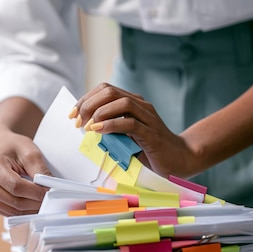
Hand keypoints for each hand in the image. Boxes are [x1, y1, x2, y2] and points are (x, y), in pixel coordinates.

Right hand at [0, 122, 50, 215]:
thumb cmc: (12, 146)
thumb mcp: (29, 151)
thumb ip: (40, 170)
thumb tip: (50, 189)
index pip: (16, 187)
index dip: (36, 192)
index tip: (51, 192)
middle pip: (16, 202)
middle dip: (36, 203)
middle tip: (51, 200)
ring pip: (14, 211)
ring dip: (32, 210)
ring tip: (44, 202)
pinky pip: (10, 213)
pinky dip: (24, 211)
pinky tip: (33, 204)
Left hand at [70, 83, 198, 177]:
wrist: (180, 160)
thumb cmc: (149, 150)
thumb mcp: (124, 137)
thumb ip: (109, 129)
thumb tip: (84, 128)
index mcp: (132, 103)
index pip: (104, 90)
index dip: (85, 99)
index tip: (72, 115)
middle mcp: (141, 105)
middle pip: (109, 91)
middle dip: (88, 104)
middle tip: (77, 121)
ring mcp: (148, 118)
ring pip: (120, 102)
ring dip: (99, 112)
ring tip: (87, 126)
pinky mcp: (152, 133)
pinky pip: (130, 123)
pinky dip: (111, 125)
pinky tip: (98, 130)